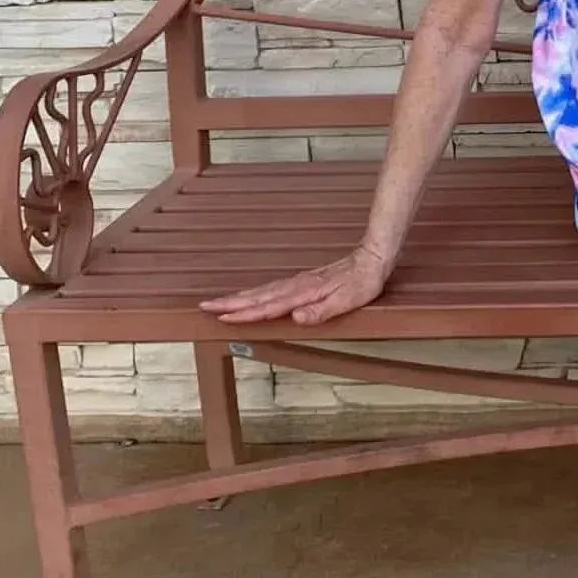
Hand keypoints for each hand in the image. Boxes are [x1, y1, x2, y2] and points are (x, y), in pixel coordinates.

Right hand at [198, 244, 393, 324]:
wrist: (372, 259)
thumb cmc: (362, 283)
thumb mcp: (348, 301)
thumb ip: (321, 311)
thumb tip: (296, 318)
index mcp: (304, 293)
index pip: (269, 306)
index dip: (245, 313)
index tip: (223, 317)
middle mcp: (296, 286)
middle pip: (258, 296)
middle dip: (231, 303)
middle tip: (205, 307)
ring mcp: (298, 282)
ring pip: (262, 291)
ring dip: (239, 297)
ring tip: (218, 303)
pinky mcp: (302, 281)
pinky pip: (272, 289)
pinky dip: (255, 293)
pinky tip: (250, 296)